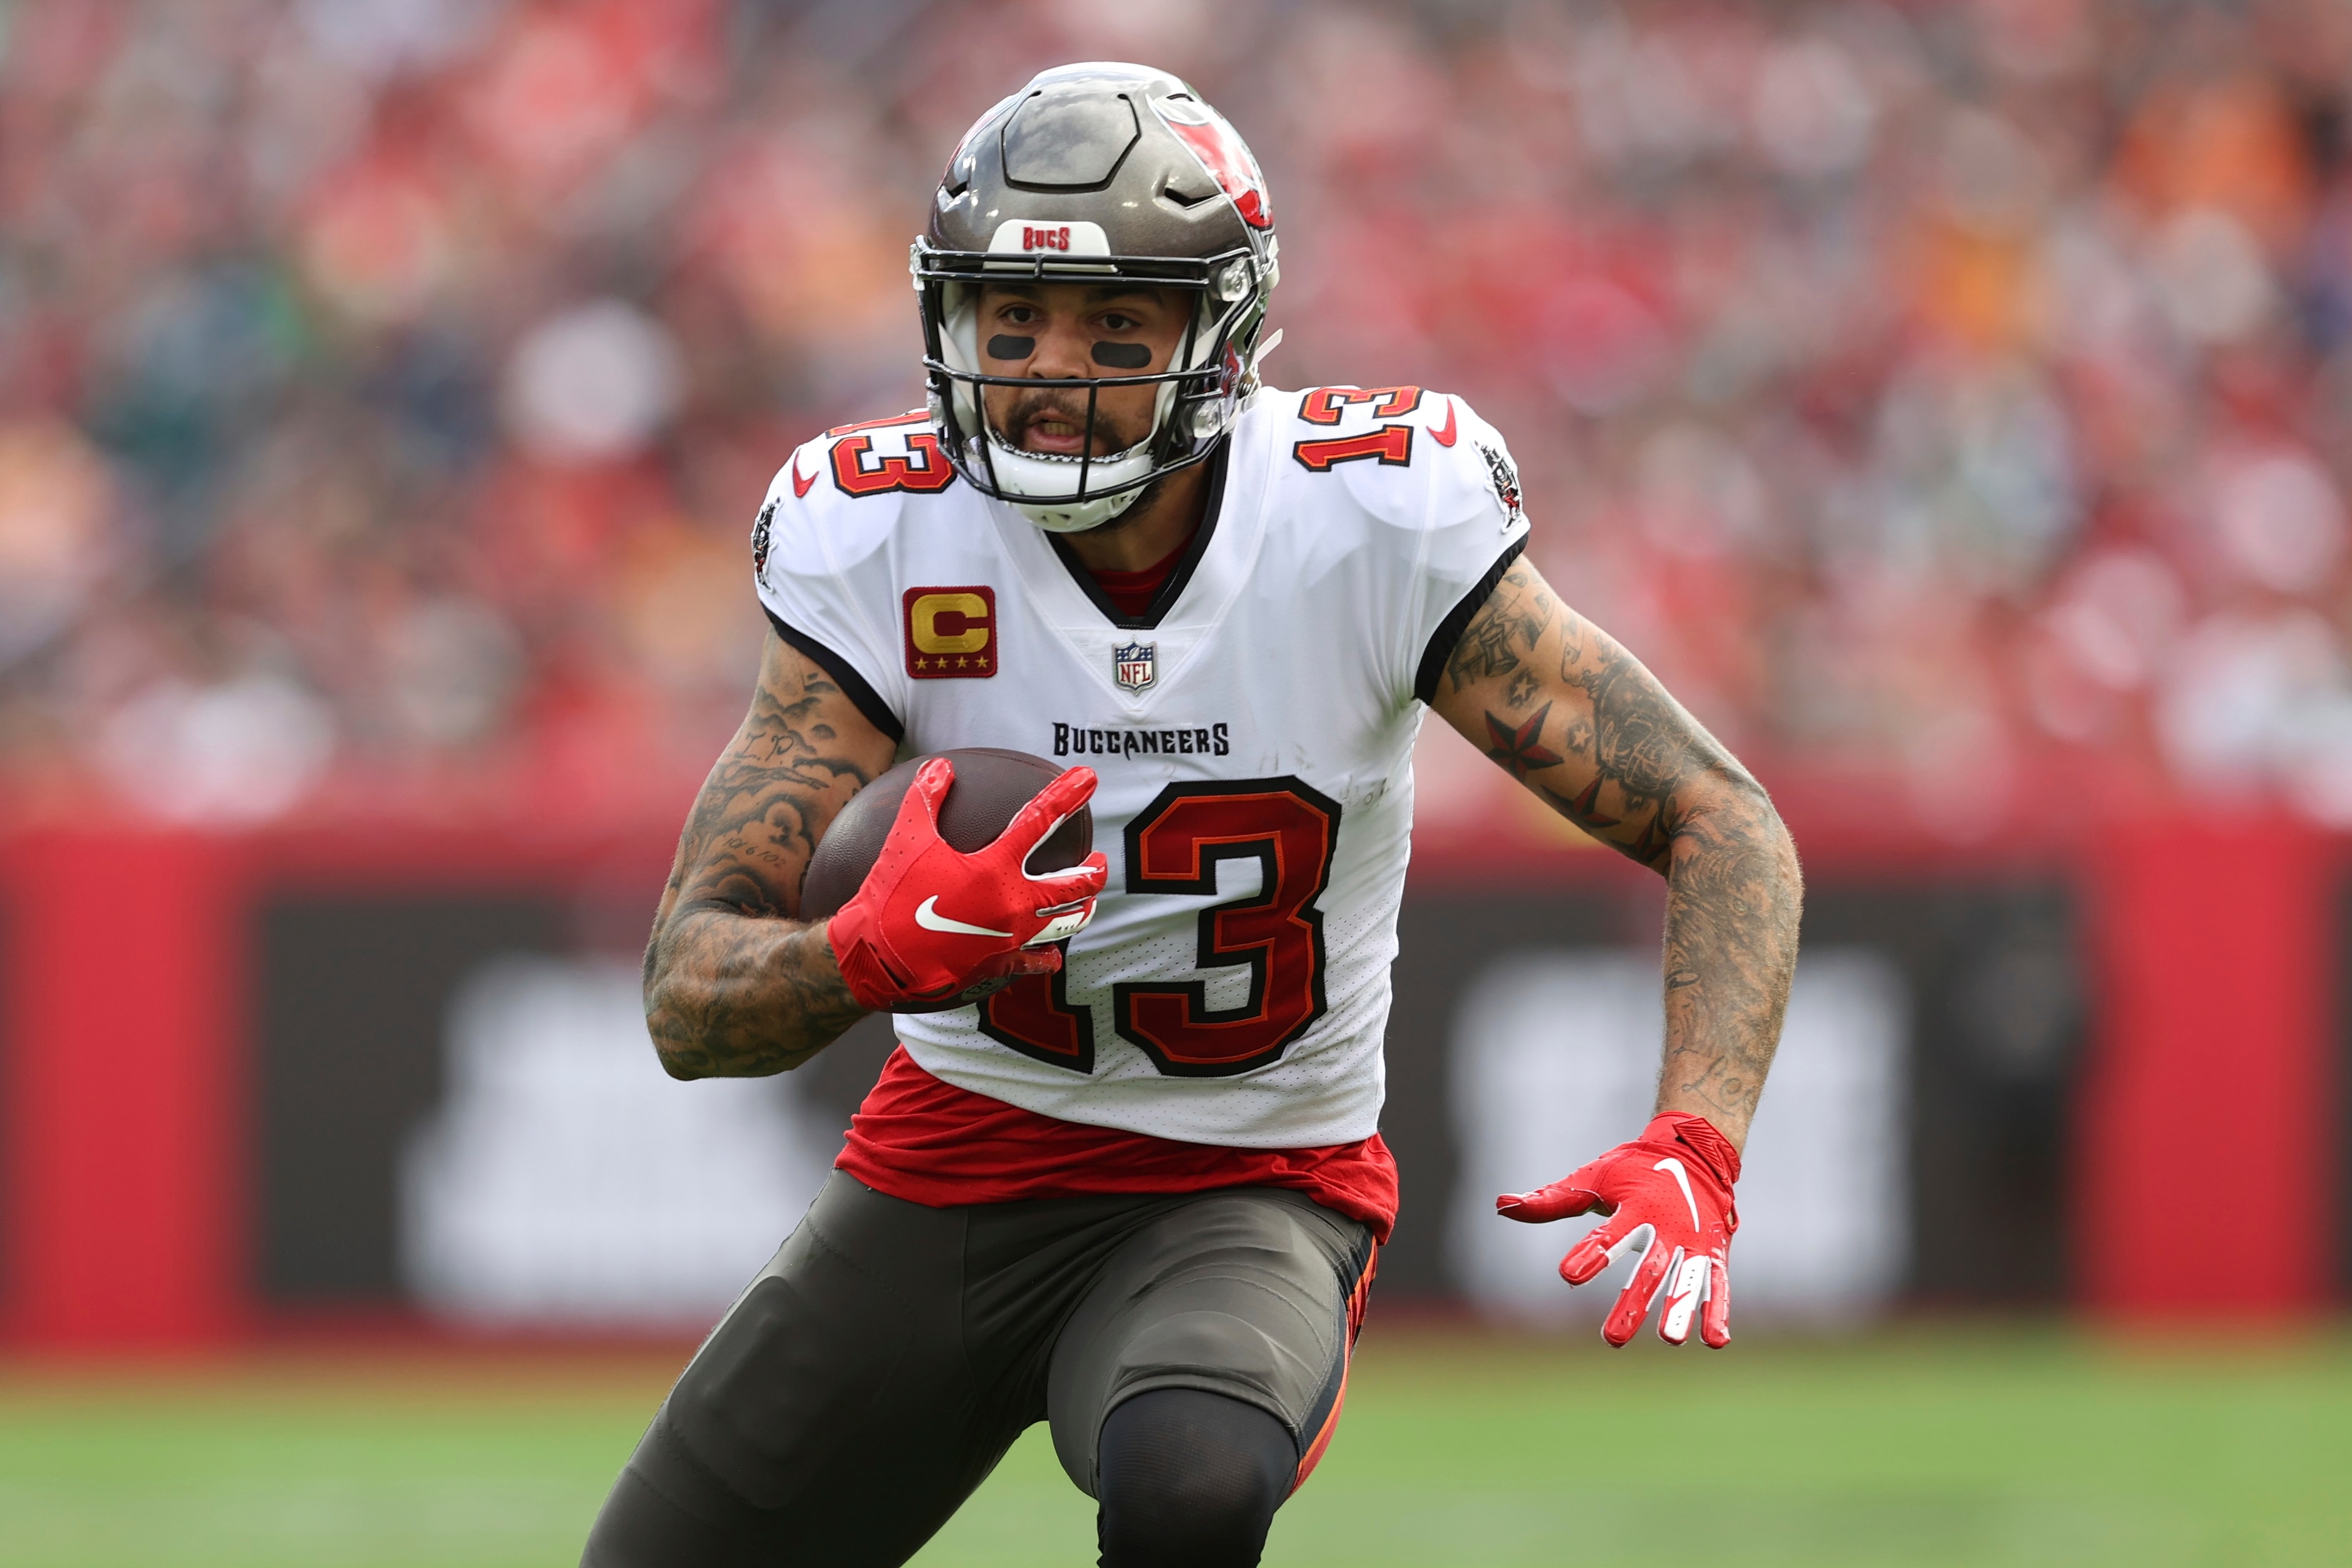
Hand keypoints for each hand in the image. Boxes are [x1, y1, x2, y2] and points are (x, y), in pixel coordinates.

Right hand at [826, 758, 1108, 1011]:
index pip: (1041, 820)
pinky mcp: (999, 966)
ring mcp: (1011, 938)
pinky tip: (1052, 957)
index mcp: (994, 867)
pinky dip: (1047, 957)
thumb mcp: (905, 838)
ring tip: (1088, 902)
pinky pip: (1035, 962)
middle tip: (1101, 860)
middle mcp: (1013, 903)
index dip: (1067, 794)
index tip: (1089, 777)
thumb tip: (940, 766)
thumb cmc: (891, 895)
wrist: (878, 959)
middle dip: (1094, 870)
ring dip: (1081, 910)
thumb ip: (926, 798)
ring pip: (1065, 924)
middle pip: (1073, 884)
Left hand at [1495, 1112, 1740, 1347]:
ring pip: (1688, 1279)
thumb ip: (1551, 1201)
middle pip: (1649, 1268)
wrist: (1694, 1151)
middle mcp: (1668, 1226)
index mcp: (1637, 1206)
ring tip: (1670, 1339)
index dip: (1591, 1255)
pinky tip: (1714, 1341)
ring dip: (1680, 1309)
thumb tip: (1501, 1205)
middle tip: (1612, 1339)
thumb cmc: (1633, 1169)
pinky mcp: (1715, 1253)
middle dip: (1632, 1302)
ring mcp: (1695, 1242)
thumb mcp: (1592, 1180)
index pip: (1610, 1235)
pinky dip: (1718, 1311)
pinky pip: (1719, 1285)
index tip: (1569, 1275)